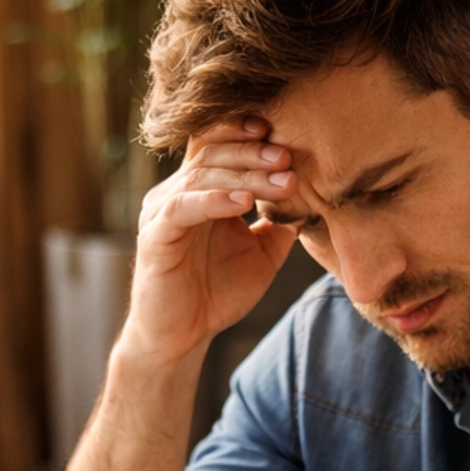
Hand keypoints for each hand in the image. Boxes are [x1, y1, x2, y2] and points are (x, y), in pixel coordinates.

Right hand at [125, 117, 301, 367]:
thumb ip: (281, 224)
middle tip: (288, 156)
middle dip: (254, 151)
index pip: (219, 142)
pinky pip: (183, 208)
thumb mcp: (262, 254)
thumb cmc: (218, 294)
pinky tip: (244, 203)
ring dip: (245, 175)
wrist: (183, 337)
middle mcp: (178, 192)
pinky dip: (214, 200)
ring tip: (280, 181)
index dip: (248, 132)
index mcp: (201, 189)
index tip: (288, 136)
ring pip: (201, 175)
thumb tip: (315, 198)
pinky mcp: (154, 236)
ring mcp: (162, 211)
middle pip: (212, 150)